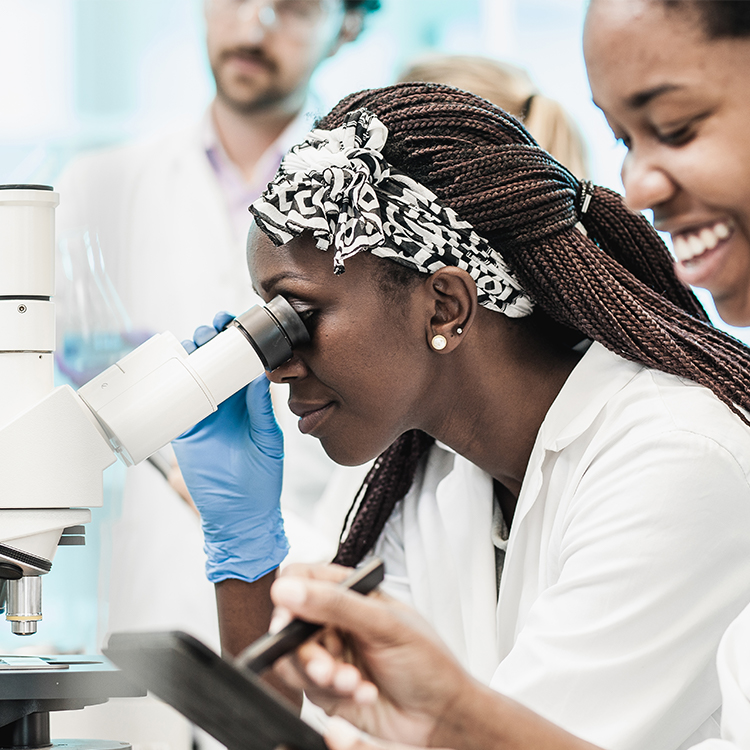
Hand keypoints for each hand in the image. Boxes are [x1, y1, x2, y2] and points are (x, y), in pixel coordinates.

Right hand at [172, 312, 287, 582]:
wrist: (239, 515)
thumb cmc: (260, 481)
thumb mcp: (267, 440)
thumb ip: (260, 409)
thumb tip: (258, 376)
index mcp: (249, 403)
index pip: (242, 365)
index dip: (238, 343)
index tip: (237, 324)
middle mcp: (225, 404)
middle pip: (214, 364)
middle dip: (211, 342)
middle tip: (212, 329)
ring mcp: (203, 415)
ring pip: (192, 376)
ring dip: (191, 356)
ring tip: (195, 341)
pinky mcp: (184, 429)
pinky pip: (174, 401)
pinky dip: (170, 383)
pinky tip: (171, 366)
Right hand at [268, 564, 474, 746]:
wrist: (441, 715)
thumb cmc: (427, 662)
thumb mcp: (385, 624)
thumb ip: (336, 604)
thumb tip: (290, 589)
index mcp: (350, 594)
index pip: (302, 581)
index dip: (289, 597)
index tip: (289, 621)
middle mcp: (336, 622)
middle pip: (290, 625)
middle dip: (307, 650)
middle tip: (326, 667)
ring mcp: (329, 656)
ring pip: (294, 660)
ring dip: (321, 674)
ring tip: (351, 681)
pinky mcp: (326, 690)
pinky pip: (308, 689)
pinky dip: (333, 692)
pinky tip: (364, 691)